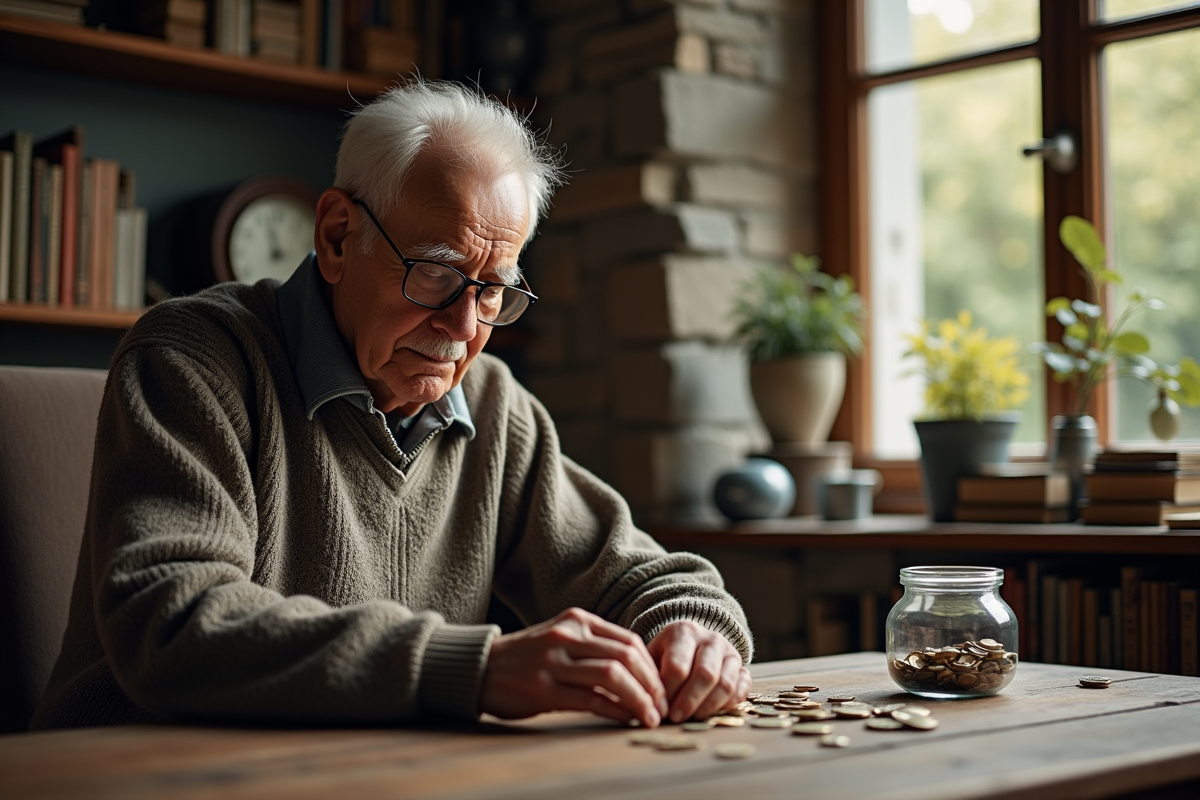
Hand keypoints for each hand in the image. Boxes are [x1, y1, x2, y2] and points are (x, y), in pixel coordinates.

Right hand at [479, 608, 667, 727]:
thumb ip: (594, 646)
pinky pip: (590, 700)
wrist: (480, 668)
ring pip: (612, 676)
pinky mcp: (542, 689)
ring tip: (650, 717)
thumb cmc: (527, 657)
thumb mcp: (561, 638)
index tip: (661, 688)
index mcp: (576, 620)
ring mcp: (554, 661)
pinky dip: (614, 711)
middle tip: (662, 705)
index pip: (628, 641)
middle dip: (651, 684)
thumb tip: (638, 671)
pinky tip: (625, 720)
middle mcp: (567, 636)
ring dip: (639, 699)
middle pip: (626, 656)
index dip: (652, 667)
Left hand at [647, 620, 749, 722]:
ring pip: (726, 683)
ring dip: (708, 706)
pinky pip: (742, 688)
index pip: (678, 666)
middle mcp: (711, 639)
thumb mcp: (653, 656)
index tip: (660, 708)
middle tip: (676, 718)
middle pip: (705, 674)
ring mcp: (730, 653)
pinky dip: (730, 704)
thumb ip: (651, 676)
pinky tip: (714, 713)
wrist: (692, 643)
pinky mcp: (742, 668)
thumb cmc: (666, 654)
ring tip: (692, 718)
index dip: (669, 692)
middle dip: (689, 701)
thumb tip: (652, 707)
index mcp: (684, 632)